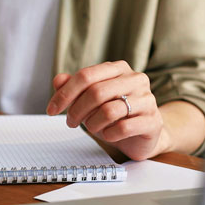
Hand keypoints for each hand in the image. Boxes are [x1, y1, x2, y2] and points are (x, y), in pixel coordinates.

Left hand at [46, 61, 167, 160]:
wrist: (142, 135)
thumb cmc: (114, 115)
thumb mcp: (90, 100)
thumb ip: (74, 88)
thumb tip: (58, 80)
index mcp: (118, 69)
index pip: (86, 76)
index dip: (65, 94)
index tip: (51, 109)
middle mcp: (135, 79)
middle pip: (96, 92)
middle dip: (76, 110)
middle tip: (70, 122)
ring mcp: (147, 100)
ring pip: (109, 111)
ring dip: (92, 124)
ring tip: (92, 128)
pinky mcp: (153, 121)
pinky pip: (123, 128)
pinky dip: (109, 134)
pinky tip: (108, 135)